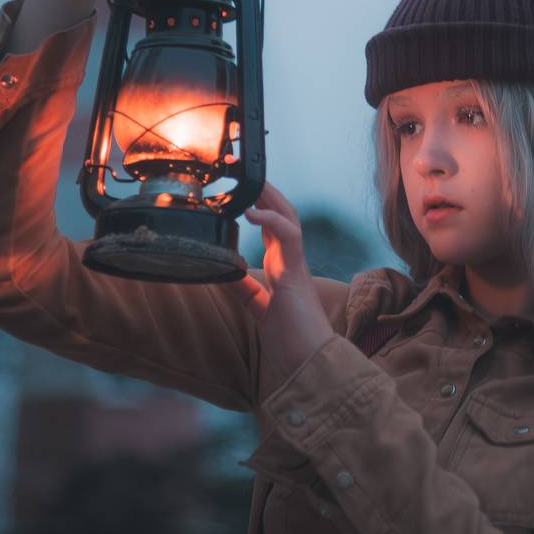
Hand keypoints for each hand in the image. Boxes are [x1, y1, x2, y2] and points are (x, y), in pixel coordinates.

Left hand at [230, 182, 336, 385]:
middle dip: (263, 191)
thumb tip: (224, 271)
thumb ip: (245, 290)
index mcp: (283, 268)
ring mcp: (296, 264)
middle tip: (239, 170)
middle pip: (281, 213)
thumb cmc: (291, 341)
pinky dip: (271, 222)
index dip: (257, 205)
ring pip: (288, 217)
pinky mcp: (296, 273)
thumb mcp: (259, 310)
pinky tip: (251, 214)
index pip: (271, 227)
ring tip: (247, 178)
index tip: (238, 188)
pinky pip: (289, 237)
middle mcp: (291, 261)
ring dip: (268, 196)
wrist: (310, 364)